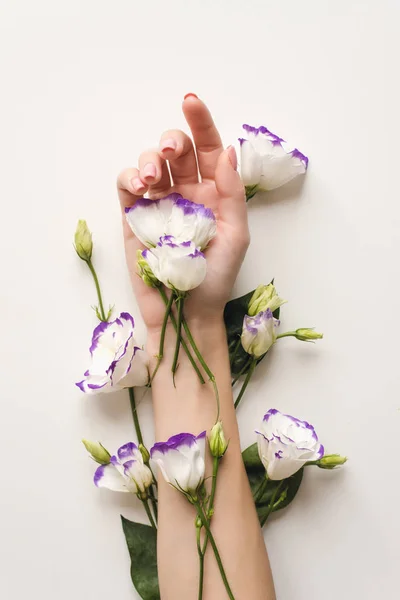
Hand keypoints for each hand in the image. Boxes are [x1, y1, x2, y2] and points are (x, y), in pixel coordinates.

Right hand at [117, 95, 248, 333]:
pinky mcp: (135, 216)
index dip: (200, 123)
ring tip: (152, 179)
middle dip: (172, 141)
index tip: (190, 102)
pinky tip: (139, 187)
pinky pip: (127, 185)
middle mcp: (187, 193)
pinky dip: (129, 177)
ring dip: (150, 160)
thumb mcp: (236, 235)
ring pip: (151, 164)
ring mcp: (160, 204)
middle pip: (177, 151)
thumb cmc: (215, 278)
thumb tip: (227, 150)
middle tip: (171, 151)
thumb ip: (232, 193)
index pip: (208, 149)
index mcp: (215, 193)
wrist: (185, 312)